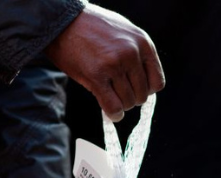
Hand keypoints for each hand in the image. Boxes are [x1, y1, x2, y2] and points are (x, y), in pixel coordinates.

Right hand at [45, 4, 164, 120]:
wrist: (63, 21)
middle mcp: (132, 53)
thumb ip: (137, 54)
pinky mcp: (96, 76)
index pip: (157, 82)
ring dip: (120, 106)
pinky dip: (114, 114)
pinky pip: (112, 106)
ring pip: (128, 102)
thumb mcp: (124, 33)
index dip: (146, 91)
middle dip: (130, 99)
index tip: (134, 89)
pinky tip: (111, 114)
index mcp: (142, 43)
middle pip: (142, 95)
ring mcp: (114, 65)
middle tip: (118, 94)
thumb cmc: (92, 28)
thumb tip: (146, 84)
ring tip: (111, 99)